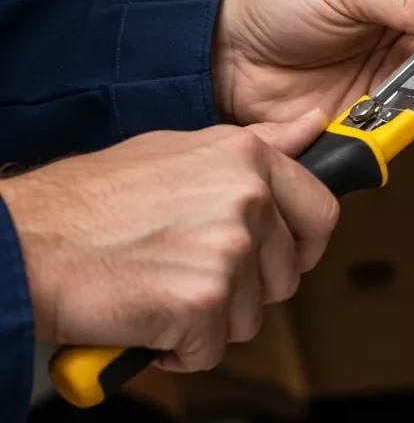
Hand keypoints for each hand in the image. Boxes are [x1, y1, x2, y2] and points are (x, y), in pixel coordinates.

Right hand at [0, 114, 336, 370]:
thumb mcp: (186, 148)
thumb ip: (260, 142)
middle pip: (286, 274)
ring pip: (252, 314)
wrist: (32, 241)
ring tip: (164, 290)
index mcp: (249, 158)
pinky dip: (180, 349)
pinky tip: (149, 318)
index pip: (321, 213)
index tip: (276, 256)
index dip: (300, 245)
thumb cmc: (98, 198)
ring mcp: (229, 250)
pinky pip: (213, 348)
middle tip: (194, 274)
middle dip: (246, 287)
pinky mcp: (204, 303)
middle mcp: (249, 198)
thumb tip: (315, 123)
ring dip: (211, 318)